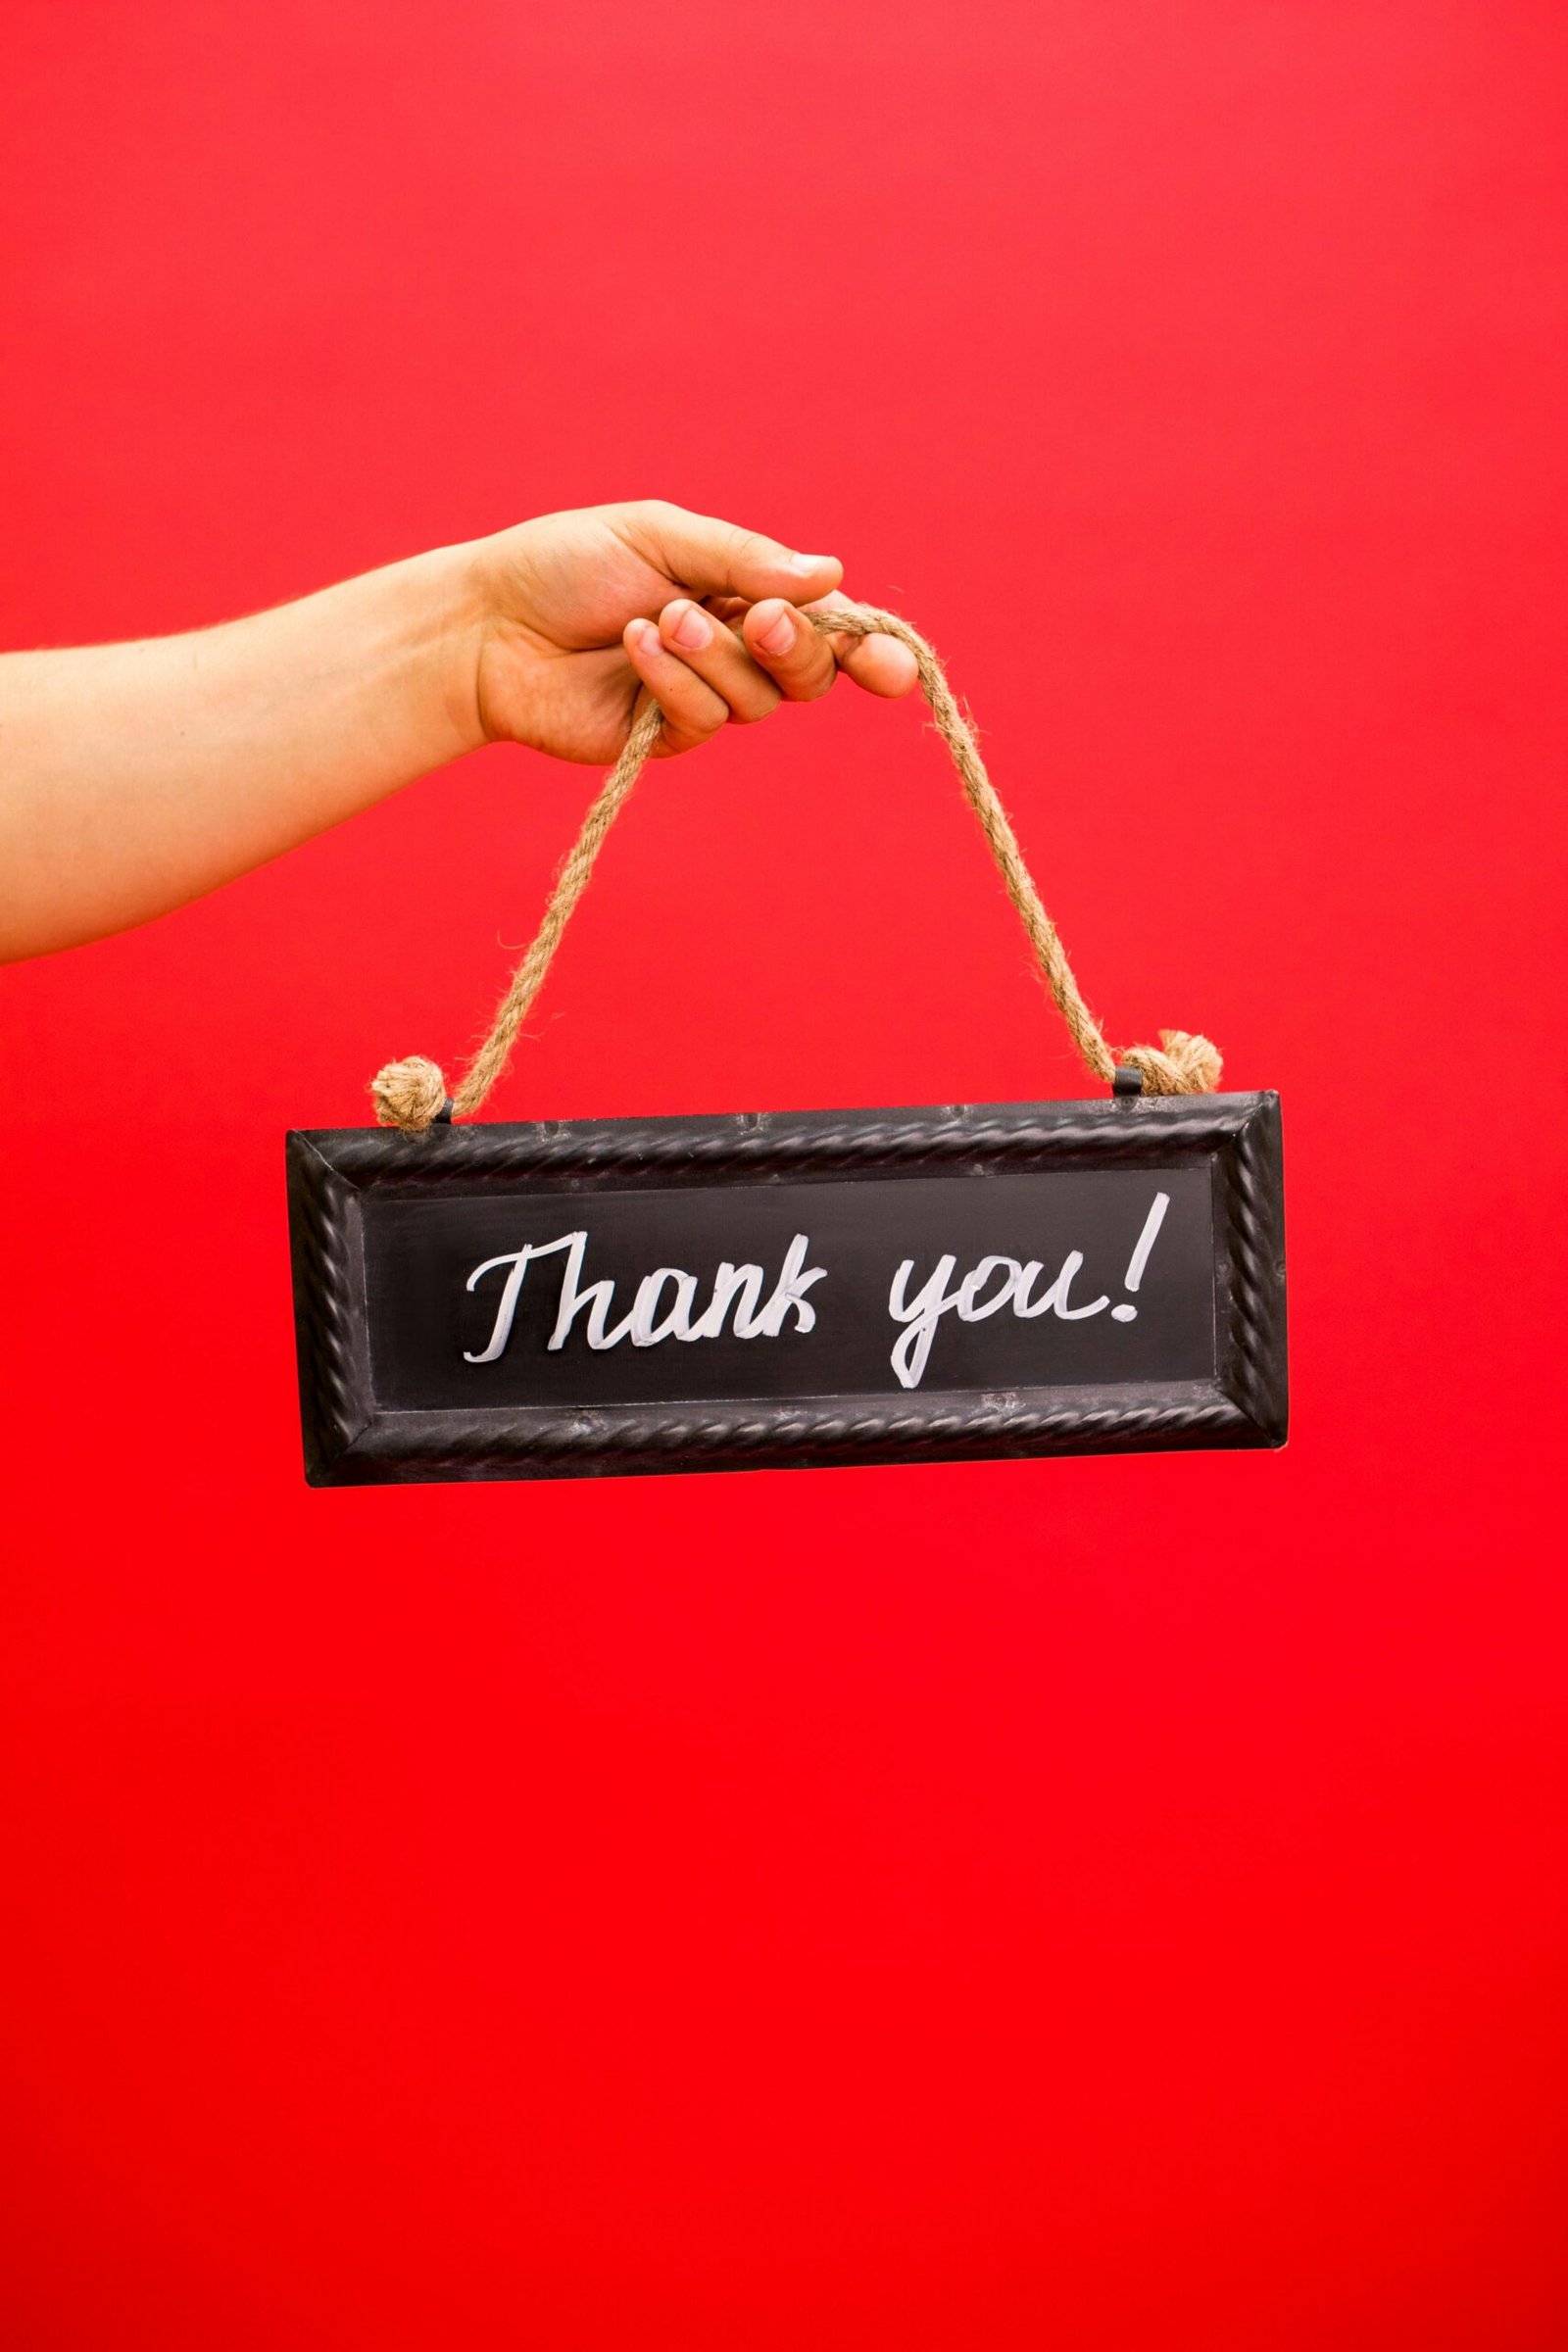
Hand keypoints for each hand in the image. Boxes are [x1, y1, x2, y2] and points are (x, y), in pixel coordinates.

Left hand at [466, 499, 919, 762]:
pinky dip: (674, 681)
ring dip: (714, 655)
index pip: (830, 626)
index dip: (872, 651)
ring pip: (759, 699)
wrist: (489, 621)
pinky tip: (634, 647)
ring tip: (656, 619)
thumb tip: (832, 574)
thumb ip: (745, 559)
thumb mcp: (661, 535)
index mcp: (747, 591)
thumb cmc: (566, 564)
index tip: (893, 667)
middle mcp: (737, 648)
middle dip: (796, 647)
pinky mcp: (666, 737)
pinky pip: (705, 720)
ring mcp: (705, 697)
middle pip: (812, 673)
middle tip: (760, 618)